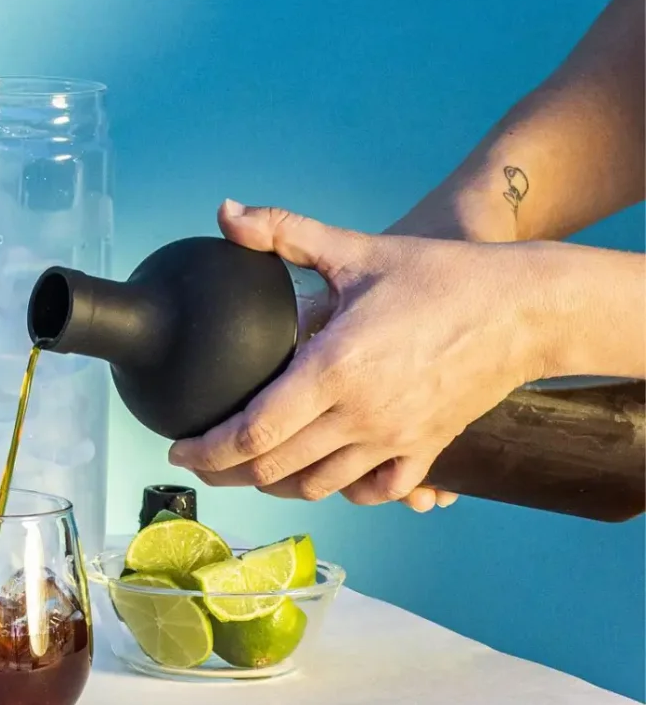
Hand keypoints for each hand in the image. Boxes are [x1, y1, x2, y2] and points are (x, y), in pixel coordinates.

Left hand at [169, 203, 553, 506]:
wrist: (526, 307)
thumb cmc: (440, 276)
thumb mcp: (355, 250)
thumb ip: (283, 232)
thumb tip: (226, 211)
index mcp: (334, 369)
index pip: (254, 430)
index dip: (208, 449)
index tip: (178, 448)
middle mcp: (361, 415)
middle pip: (276, 468)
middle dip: (227, 471)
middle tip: (202, 460)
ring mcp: (396, 440)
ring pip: (319, 487)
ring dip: (276, 483)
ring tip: (250, 467)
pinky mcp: (427, 450)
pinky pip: (376, 492)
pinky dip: (342, 490)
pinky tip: (325, 475)